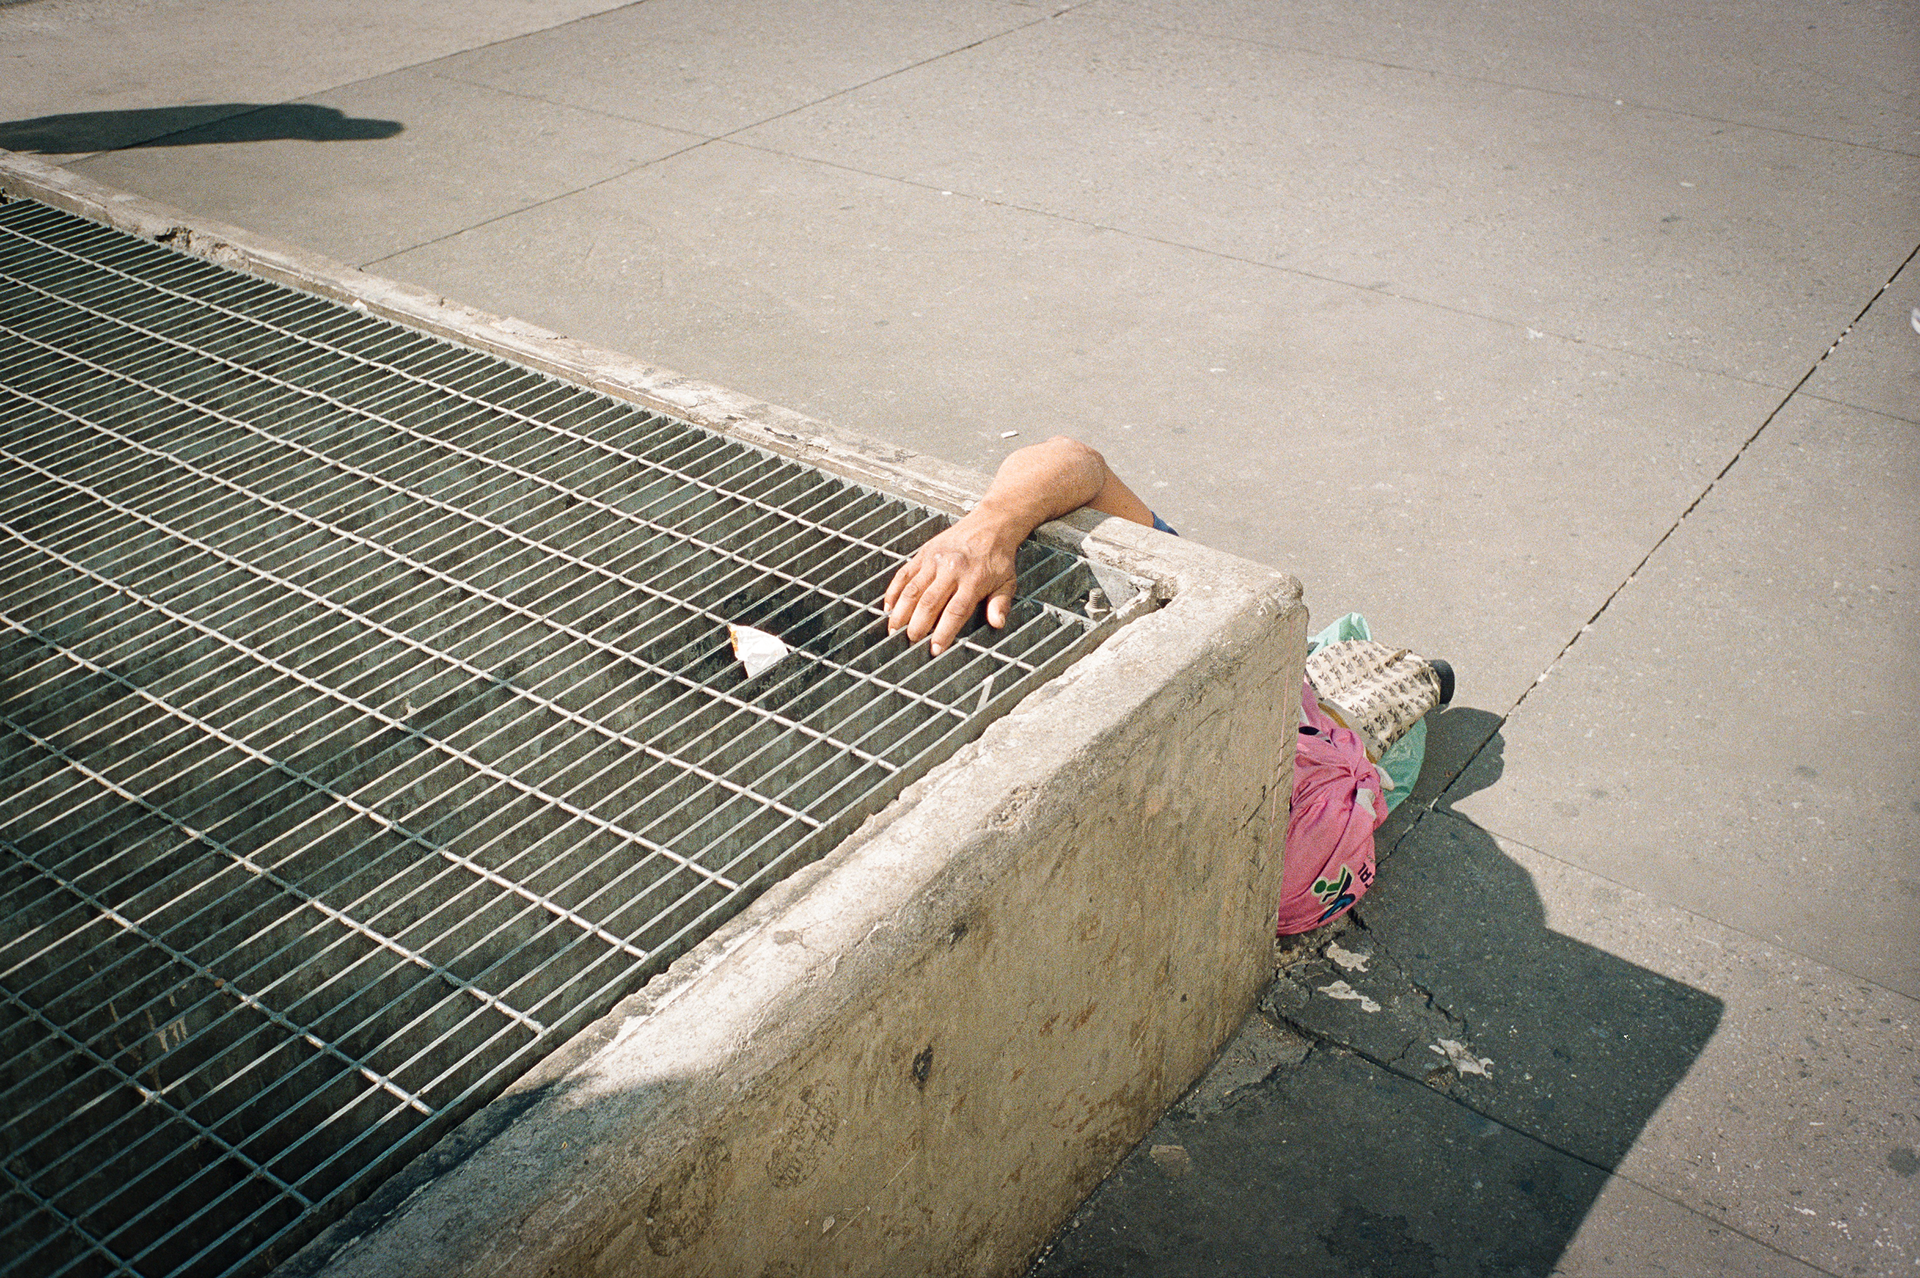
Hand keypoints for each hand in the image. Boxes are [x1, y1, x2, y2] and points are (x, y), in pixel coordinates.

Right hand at [882, 509, 1023, 655]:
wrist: (989, 524)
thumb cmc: (998, 557)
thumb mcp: (1007, 582)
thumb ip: (1000, 604)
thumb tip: (997, 623)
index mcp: (973, 579)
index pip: (955, 611)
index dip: (943, 632)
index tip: (935, 649)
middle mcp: (951, 569)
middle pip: (929, 602)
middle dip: (917, 625)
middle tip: (910, 642)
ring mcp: (934, 560)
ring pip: (913, 589)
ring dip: (901, 612)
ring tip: (894, 630)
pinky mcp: (923, 554)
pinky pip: (903, 574)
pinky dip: (893, 592)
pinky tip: (889, 608)